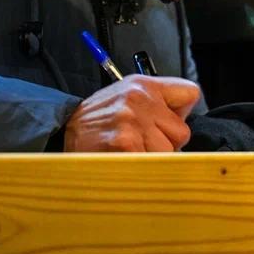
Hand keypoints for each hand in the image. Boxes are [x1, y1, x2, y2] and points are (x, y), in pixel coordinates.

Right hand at [64, 76, 199, 151]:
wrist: (63, 129)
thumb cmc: (100, 118)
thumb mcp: (127, 96)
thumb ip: (158, 102)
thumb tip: (184, 118)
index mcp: (144, 85)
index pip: (190, 93)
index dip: (182, 113)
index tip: (168, 123)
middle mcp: (140, 99)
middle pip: (182, 132)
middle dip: (167, 143)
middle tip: (143, 142)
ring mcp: (132, 121)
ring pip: (169, 152)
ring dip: (154, 159)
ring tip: (131, 151)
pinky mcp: (125, 143)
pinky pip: (151, 164)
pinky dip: (142, 168)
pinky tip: (125, 160)